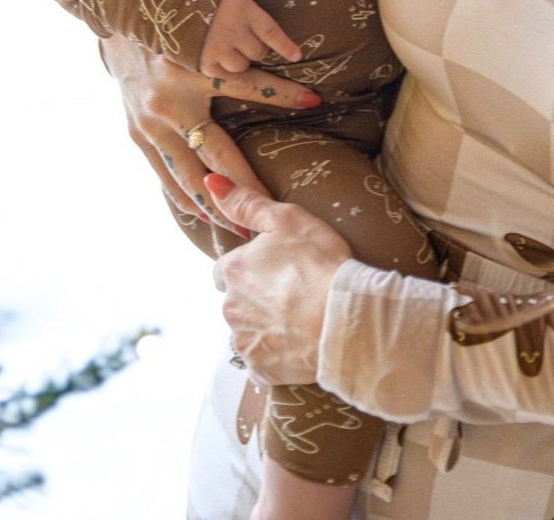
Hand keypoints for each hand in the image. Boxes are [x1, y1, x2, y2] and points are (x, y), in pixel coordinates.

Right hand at [99, 36, 318, 236]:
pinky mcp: (137, 134)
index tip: (313, 100)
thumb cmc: (169, 26)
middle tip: (268, 208)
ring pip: (187, 174)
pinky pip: (163, 173)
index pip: (248, 84)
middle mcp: (171, 102)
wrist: (117, 19)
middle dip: (244, 184)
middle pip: (216, 152)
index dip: (282, 93)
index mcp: (192, 70)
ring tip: (237, 225)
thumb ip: (231, 49)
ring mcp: (150, 123)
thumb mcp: (202, 31)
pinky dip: (182, 195)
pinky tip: (200, 212)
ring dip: (213, 203)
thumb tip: (281, 51)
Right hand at [199, 0, 303, 78]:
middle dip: (253, 48)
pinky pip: (223, 74)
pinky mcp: (204, 63)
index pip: (271, 31)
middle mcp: (235, 32)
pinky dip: (221, 68)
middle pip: (258, 53)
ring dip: (238, 59)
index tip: (297, 56)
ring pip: (242, 66)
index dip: (285, 46)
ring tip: (223, 46)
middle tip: (240, 38)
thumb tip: (267, 33)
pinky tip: (212, 55)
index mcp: (244, 10)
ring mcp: (220, 49)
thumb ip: (248, 11)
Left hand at [207, 175, 350, 382]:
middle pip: (236, 301)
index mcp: (233, 271)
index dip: (248, 267)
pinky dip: (275, 354)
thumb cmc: (319, 262)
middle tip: (292, 291)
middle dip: (256, 297)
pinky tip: (298, 344)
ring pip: (247, 331)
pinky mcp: (261, 369)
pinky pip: (261, 361)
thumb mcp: (286, 218)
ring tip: (299, 318)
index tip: (274, 268)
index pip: (226, 269)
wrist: (342, 319)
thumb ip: (246, 202)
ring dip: (265, 325)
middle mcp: (230, 308)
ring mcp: (244, 342)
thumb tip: (211, 183)